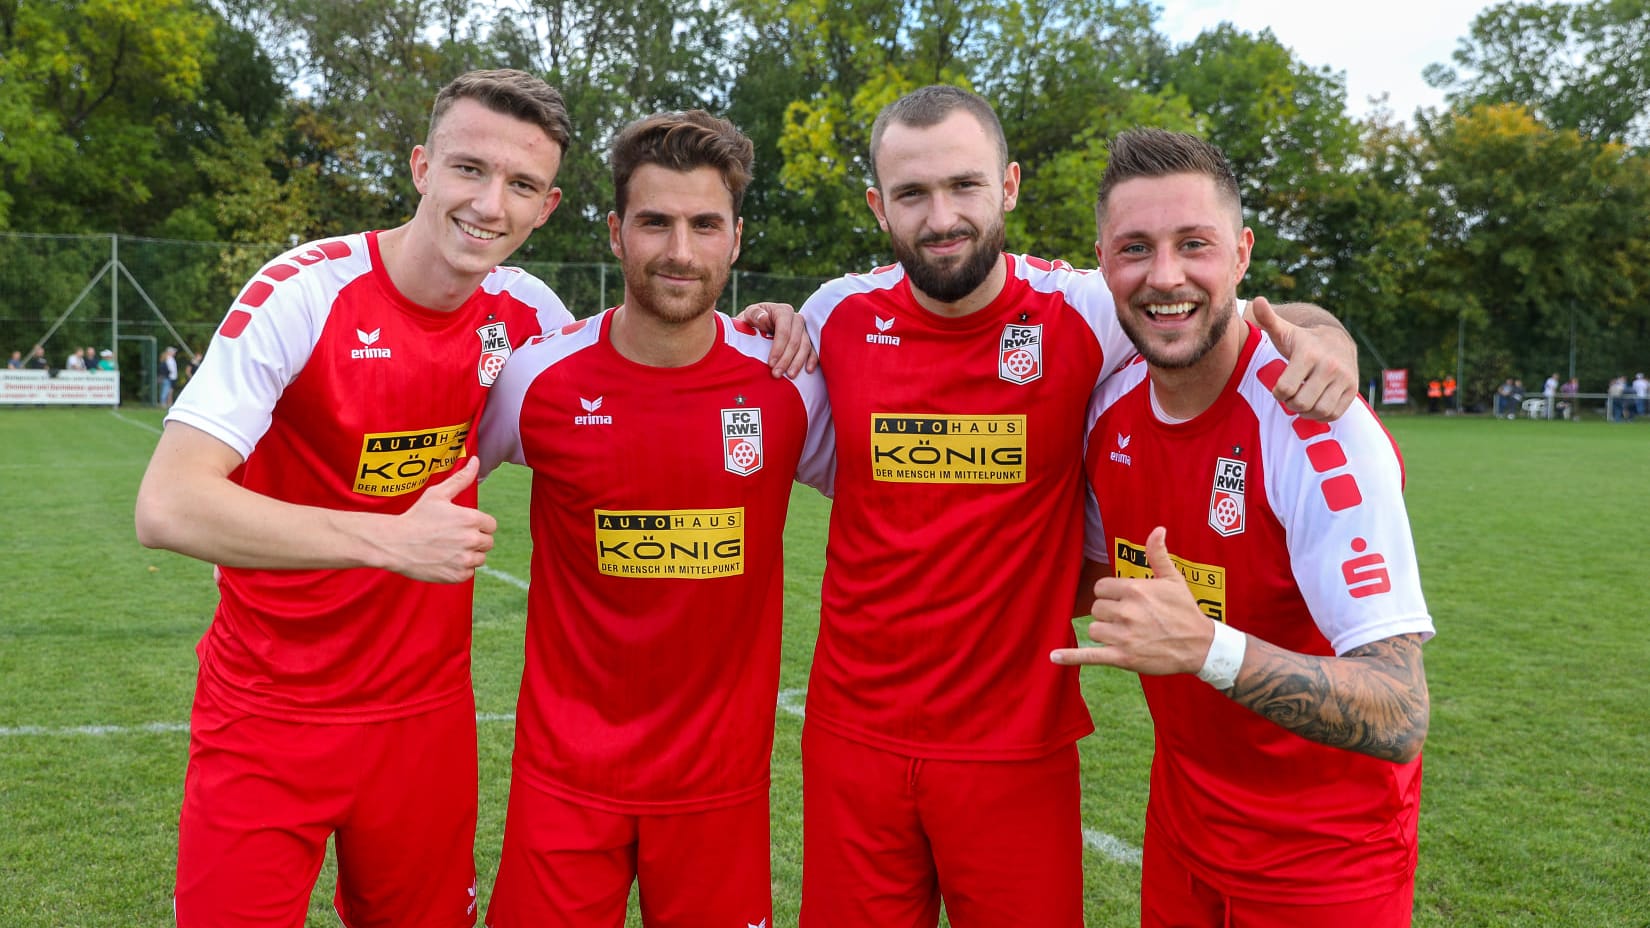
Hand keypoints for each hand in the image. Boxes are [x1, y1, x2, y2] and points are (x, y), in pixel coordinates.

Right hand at [384, 456, 496, 582]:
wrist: (395, 543)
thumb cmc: (416, 516)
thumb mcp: (438, 494)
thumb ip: (461, 479)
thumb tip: (475, 460)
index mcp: (471, 519)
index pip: (491, 525)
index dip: (478, 525)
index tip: (462, 525)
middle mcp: (471, 540)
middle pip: (487, 543)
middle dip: (475, 539)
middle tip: (453, 537)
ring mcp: (464, 559)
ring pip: (480, 559)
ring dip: (469, 555)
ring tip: (448, 548)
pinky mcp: (457, 575)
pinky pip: (469, 573)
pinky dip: (460, 568)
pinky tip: (444, 560)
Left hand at [736, 301, 818, 377]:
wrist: (757, 326)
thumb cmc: (751, 321)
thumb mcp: (749, 315)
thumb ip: (754, 314)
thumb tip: (764, 318)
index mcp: (782, 312)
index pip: (784, 330)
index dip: (778, 347)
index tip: (770, 363)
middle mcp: (796, 319)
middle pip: (795, 340)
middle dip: (786, 359)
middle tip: (776, 374)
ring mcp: (803, 330)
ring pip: (805, 346)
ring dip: (798, 362)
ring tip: (790, 376)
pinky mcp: (807, 340)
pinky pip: (813, 350)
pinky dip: (812, 360)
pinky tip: (808, 371)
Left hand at [1049, 526, 1212, 673]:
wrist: (1200, 645)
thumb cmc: (1185, 610)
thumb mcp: (1174, 579)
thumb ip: (1158, 554)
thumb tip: (1158, 529)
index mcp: (1134, 590)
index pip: (1100, 588)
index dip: (1109, 594)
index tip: (1123, 601)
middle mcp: (1126, 611)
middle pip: (1096, 609)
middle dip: (1109, 614)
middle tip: (1130, 620)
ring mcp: (1123, 636)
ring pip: (1094, 630)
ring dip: (1105, 632)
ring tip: (1127, 635)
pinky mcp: (1122, 658)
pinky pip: (1090, 655)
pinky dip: (1071, 656)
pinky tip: (1054, 657)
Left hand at [1250, 296, 1357, 421]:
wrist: (1337, 340)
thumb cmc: (1302, 340)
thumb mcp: (1284, 330)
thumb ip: (1268, 319)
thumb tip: (1258, 301)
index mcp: (1308, 354)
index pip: (1285, 388)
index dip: (1278, 393)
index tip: (1279, 387)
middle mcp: (1329, 366)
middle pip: (1302, 402)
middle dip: (1291, 404)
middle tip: (1290, 397)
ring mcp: (1344, 378)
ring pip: (1319, 410)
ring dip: (1306, 412)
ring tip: (1301, 402)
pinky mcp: (1352, 389)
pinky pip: (1334, 413)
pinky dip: (1321, 415)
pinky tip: (1314, 406)